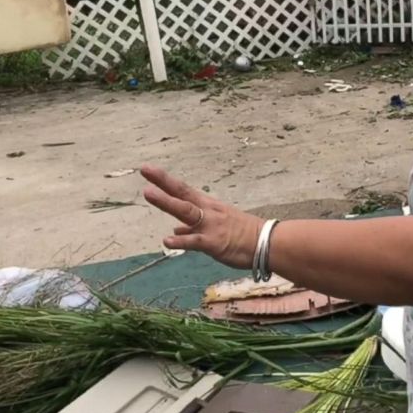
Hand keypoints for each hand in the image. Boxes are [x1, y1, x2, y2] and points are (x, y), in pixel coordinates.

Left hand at [141, 163, 263, 268]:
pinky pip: (195, 241)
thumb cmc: (243, 235)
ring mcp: (211, 225)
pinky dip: (182, 241)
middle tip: (145, 170)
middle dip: (163, 182)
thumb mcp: (218, 226)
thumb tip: (175, 230)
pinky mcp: (214, 242)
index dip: (165, 180)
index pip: (183, 190)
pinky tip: (167, 240)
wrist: (268, 243)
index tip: (148, 169)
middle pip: (183, 194)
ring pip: (186, 211)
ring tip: (149, 193)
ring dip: (167, 202)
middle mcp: (208, 212)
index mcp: (208, 206)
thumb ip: (192, 228)